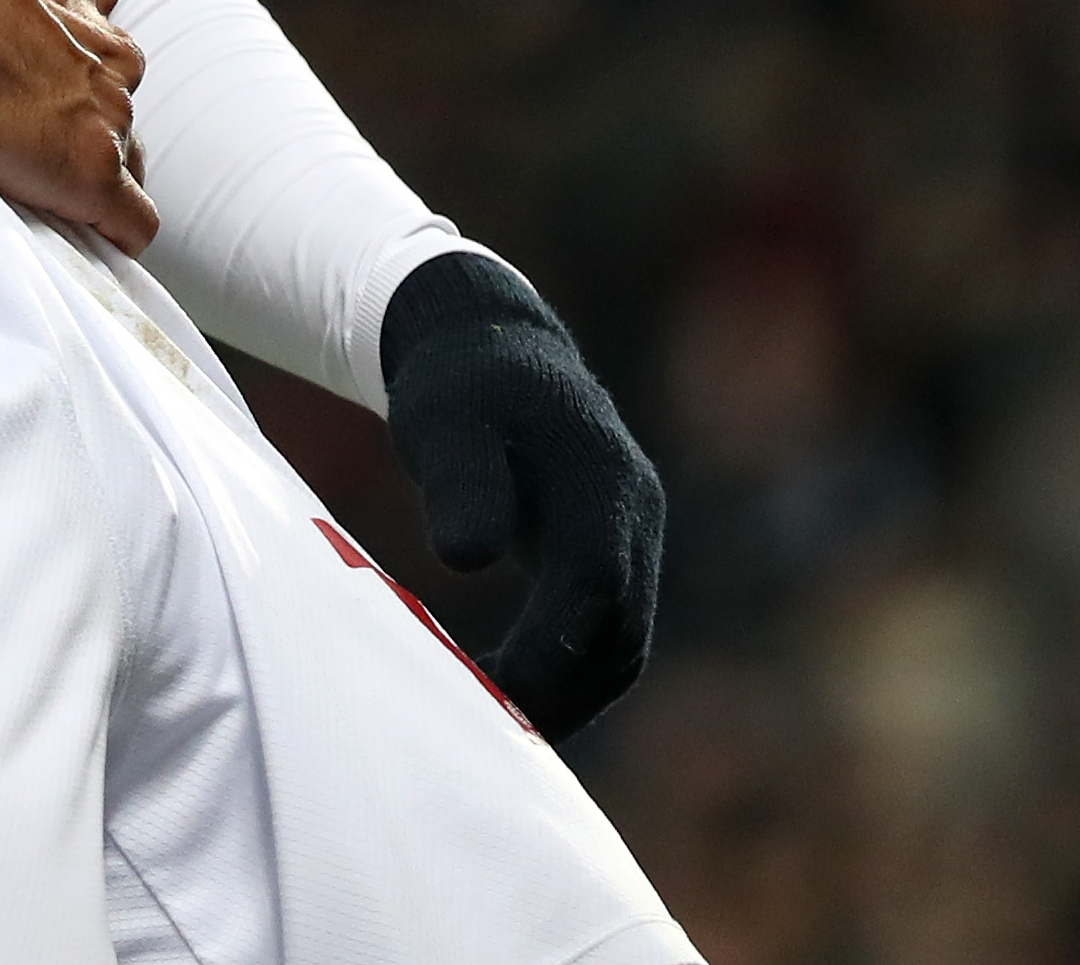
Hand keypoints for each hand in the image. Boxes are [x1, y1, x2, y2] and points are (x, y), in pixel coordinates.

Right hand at [0, 0, 154, 251]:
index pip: (99, 8)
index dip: (73, 35)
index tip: (40, 54)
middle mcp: (106, 43)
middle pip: (117, 79)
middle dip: (87, 98)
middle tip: (34, 120)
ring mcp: (109, 110)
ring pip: (125, 141)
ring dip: (94, 158)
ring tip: (50, 182)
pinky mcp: (97, 173)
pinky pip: (133, 215)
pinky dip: (119, 227)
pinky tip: (100, 238)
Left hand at [379, 251, 663, 741]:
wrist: (489, 346)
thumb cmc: (459, 385)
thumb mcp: (444, 419)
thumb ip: (460, 482)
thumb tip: (466, 556)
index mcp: (603, 478)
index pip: (594, 585)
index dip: (547, 650)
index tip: (485, 691)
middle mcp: (635, 512)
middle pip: (621, 631)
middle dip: (561, 693)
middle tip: (485, 732)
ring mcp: (632, 535)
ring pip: (622, 644)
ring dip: (568, 695)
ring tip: (494, 726)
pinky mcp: (612, 554)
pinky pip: (605, 633)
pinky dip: (568, 674)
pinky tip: (508, 693)